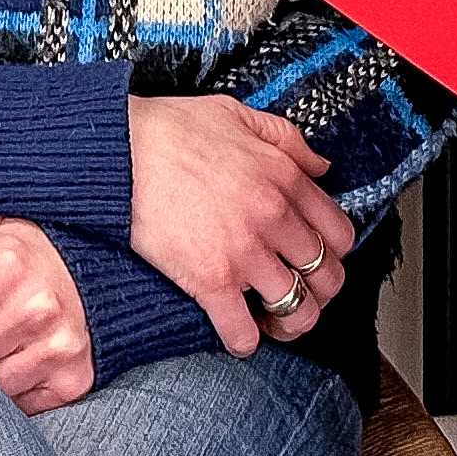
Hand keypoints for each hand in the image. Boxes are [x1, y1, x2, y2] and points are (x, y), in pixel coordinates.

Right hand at [125, 94, 352, 355]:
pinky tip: (236, 331)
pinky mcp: (210, 280)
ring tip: (270, 318)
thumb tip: (320, 166)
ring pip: (297, 310)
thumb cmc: (169, 130)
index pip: (340, 234)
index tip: (314, 259)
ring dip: (288, 322)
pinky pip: (244, 333)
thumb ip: (287, 138)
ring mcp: (244, 252)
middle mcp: (272, 216)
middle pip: (326, 277)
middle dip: (317, 292)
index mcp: (283, 177)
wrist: (116, 150)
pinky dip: (244, 341)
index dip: (332, 254)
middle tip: (296, 292)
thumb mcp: (236, 114)